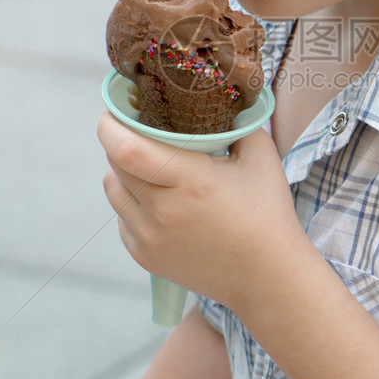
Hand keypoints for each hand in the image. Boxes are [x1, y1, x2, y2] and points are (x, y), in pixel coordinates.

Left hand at [98, 113, 307, 313]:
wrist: (267, 277)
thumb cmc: (267, 213)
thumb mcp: (259, 155)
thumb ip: (235, 122)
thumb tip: (214, 100)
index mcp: (189, 181)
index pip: (125, 148)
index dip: (111, 125)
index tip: (115, 110)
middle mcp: (162, 211)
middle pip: (115, 164)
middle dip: (118, 140)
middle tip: (134, 128)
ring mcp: (149, 238)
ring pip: (113, 189)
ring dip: (121, 171)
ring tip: (146, 164)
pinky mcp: (144, 256)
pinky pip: (122, 217)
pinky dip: (131, 202)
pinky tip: (158, 198)